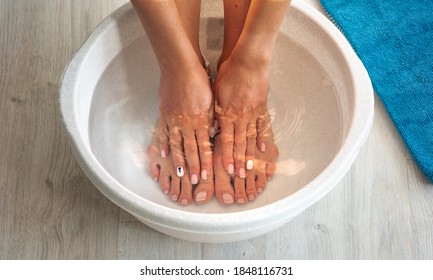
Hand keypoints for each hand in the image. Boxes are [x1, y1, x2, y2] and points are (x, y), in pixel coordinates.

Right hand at [158, 63, 212, 184]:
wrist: (180, 67)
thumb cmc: (198, 80)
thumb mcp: (211, 100)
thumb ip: (211, 119)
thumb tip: (213, 134)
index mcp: (201, 119)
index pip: (204, 146)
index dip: (205, 162)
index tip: (206, 175)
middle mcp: (187, 123)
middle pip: (191, 149)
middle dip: (193, 167)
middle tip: (194, 181)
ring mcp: (174, 119)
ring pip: (176, 145)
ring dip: (179, 161)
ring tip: (180, 174)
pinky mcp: (164, 113)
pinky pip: (163, 132)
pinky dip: (163, 144)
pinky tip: (162, 154)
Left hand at [213, 55, 268, 177]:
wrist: (249, 60)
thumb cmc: (229, 73)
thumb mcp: (216, 92)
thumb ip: (214, 111)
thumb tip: (211, 128)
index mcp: (227, 113)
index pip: (226, 140)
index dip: (226, 156)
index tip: (226, 169)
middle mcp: (240, 116)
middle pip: (239, 143)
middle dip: (238, 161)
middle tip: (239, 176)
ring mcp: (253, 113)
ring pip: (251, 138)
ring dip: (250, 154)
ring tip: (252, 168)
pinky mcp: (262, 107)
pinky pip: (262, 125)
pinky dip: (263, 138)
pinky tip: (263, 149)